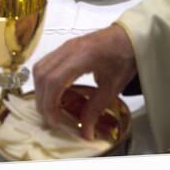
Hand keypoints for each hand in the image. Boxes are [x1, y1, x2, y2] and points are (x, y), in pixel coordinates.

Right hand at [33, 25, 136, 139]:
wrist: (130, 36)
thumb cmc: (125, 57)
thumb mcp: (114, 86)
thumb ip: (96, 109)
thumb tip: (85, 133)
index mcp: (83, 56)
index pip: (54, 80)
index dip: (50, 104)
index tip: (55, 122)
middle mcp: (68, 49)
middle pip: (42, 75)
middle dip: (42, 100)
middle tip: (51, 119)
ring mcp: (64, 46)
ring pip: (39, 68)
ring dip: (40, 90)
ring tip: (51, 108)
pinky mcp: (64, 47)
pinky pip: (45, 64)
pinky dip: (44, 81)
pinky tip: (54, 93)